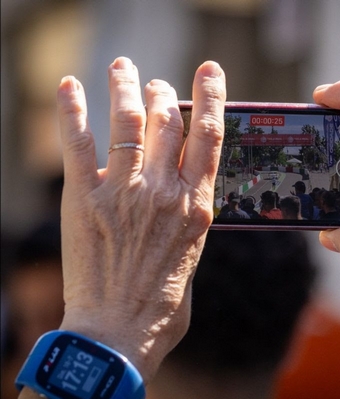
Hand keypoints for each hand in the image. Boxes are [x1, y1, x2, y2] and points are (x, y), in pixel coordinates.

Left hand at [55, 57, 225, 380]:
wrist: (119, 332)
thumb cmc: (161, 304)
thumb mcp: (193, 255)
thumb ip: (188, 219)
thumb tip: (182, 199)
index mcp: (197, 204)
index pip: (209, 136)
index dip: (211, 97)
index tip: (210, 72)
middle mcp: (164, 190)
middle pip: (167, 120)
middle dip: (164, 93)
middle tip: (158, 85)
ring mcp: (123, 190)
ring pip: (127, 120)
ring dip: (125, 86)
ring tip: (123, 66)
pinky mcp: (84, 198)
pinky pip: (76, 142)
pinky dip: (71, 109)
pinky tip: (69, 86)